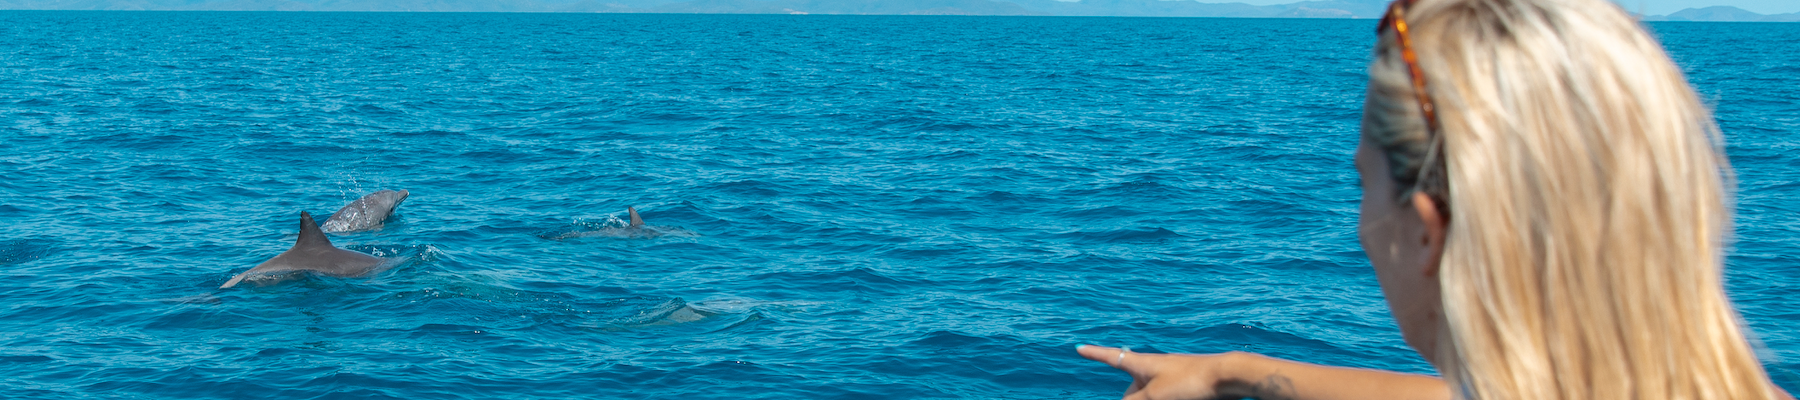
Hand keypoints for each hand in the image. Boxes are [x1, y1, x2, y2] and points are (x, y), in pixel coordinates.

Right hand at [1078, 345, 1274, 399]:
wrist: (1228, 377)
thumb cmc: (1190, 382)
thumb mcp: (1154, 396)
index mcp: (1143, 364)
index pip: (1111, 358)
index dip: (1094, 354)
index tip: (1079, 347)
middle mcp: (1154, 369)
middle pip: (1132, 389)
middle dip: (1131, 399)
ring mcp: (1170, 378)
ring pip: (1149, 395)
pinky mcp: (1185, 387)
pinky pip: (1164, 397)